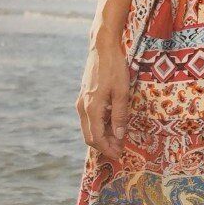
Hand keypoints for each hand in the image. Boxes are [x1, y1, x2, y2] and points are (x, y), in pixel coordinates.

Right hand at [76, 38, 129, 161]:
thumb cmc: (115, 68)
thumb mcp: (122, 92)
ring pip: (89, 127)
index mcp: (91, 108)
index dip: (108, 149)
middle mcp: (82, 107)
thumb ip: (120, 114)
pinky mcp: (84, 97)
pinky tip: (112, 124)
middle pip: (90, 136)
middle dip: (104, 146)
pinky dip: (100, 125)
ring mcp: (81, 102)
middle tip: (120, 150)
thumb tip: (119, 136)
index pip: (96, 138)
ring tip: (118, 139)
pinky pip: (90, 118)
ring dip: (102, 136)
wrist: (102, 48)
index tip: (119, 155)